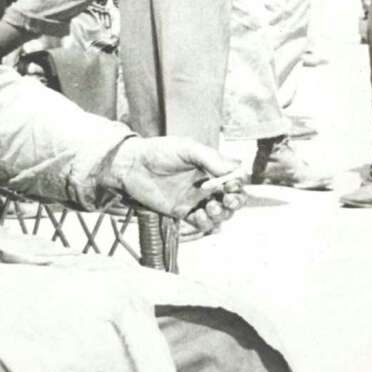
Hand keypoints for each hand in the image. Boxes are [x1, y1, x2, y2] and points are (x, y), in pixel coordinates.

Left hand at [114, 138, 244, 235]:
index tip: (233, 186)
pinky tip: (199, 215)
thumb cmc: (158, 152)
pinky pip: (200, 223)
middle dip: (234, 203)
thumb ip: (211, 159)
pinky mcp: (182, 212)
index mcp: (211, 169)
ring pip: (219, 214)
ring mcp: (194, 200)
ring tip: (211, 207)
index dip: (238, 186)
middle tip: (227, 200)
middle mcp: (206, 185)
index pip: (234, 181)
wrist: (132, 165)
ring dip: (220, 214)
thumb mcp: (187, 148)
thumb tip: (235, 169)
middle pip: (231, 200)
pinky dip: (204, 223)